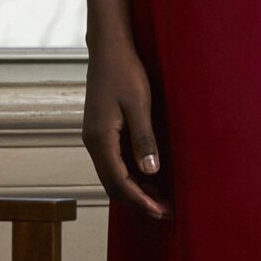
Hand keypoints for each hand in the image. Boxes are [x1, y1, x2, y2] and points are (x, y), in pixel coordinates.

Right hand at [84, 37, 172, 220]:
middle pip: (112, 184)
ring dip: (135, 191)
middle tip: (166, 212)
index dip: (141, 200)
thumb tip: (150, 171)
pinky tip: (149, 178)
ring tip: (161, 201)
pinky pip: (114, 163)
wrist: (109, 48)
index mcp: (100, 138)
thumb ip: (144, 138)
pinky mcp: (101, 132)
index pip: (119, 181)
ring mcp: (95, 137)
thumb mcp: (139, 104)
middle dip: (138, 201)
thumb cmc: (126, 71)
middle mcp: (93, 142)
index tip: (162, 211)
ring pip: (112, 175)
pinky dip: (130, 177)